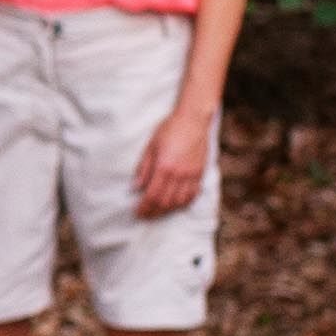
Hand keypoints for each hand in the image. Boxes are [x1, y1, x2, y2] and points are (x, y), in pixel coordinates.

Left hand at [136, 102, 215, 217]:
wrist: (193, 120)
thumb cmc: (169, 129)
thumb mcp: (151, 146)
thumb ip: (143, 168)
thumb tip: (135, 187)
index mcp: (164, 167)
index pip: (152, 195)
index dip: (144, 208)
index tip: (137, 213)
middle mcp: (179, 174)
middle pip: (165, 202)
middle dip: (153, 212)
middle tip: (145, 215)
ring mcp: (191, 175)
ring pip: (179, 202)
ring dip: (167, 210)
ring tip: (158, 211)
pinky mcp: (200, 173)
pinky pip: (192, 195)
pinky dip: (183, 203)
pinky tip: (176, 204)